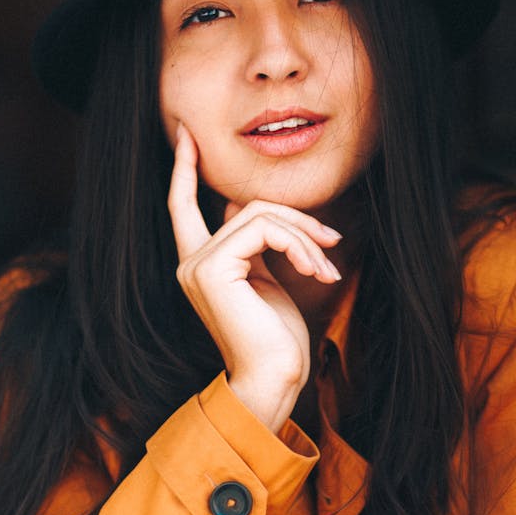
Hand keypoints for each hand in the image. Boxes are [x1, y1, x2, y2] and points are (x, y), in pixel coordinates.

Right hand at [167, 123, 341, 432]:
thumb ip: (254, 243)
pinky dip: (299, 245)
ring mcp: (197, 265)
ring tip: (328, 266)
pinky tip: (318, 272)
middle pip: (244, 206)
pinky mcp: (213, 269)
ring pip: (259, 215)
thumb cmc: (276, 338)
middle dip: (296, 218)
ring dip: (305, 236)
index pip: (182, 205)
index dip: (185, 169)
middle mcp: (190, 262)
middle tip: (333, 238)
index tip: (185, 135)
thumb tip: (252, 207)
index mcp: (200, 264)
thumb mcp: (266, 280)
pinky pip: (264, 231)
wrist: (273, 379)